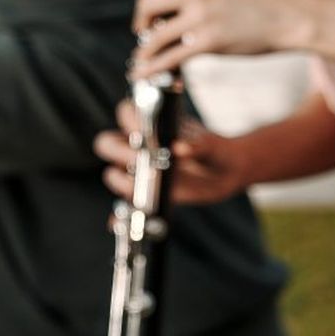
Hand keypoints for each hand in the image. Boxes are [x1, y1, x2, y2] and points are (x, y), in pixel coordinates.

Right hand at [93, 99, 247, 205]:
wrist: (226, 172)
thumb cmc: (215, 150)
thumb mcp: (210, 145)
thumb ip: (197, 145)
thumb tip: (180, 149)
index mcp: (151, 124)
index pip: (127, 113)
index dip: (129, 120)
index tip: (144, 131)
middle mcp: (139, 146)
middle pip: (107, 143)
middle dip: (118, 151)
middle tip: (139, 160)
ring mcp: (140, 171)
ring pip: (113, 174)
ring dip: (122, 182)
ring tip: (143, 189)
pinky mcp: (146, 194)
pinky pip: (126, 205)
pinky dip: (119, 215)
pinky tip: (118, 222)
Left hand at [132, 0, 312, 75]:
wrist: (290, 17)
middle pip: (148, 3)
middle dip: (140, 19)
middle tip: (143, 29)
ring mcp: (201, 17)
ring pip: (155, 35)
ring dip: (145, 48)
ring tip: (143, 55)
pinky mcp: (207, 43)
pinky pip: (169, 57)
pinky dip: (151, 67)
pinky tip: (142, 72)